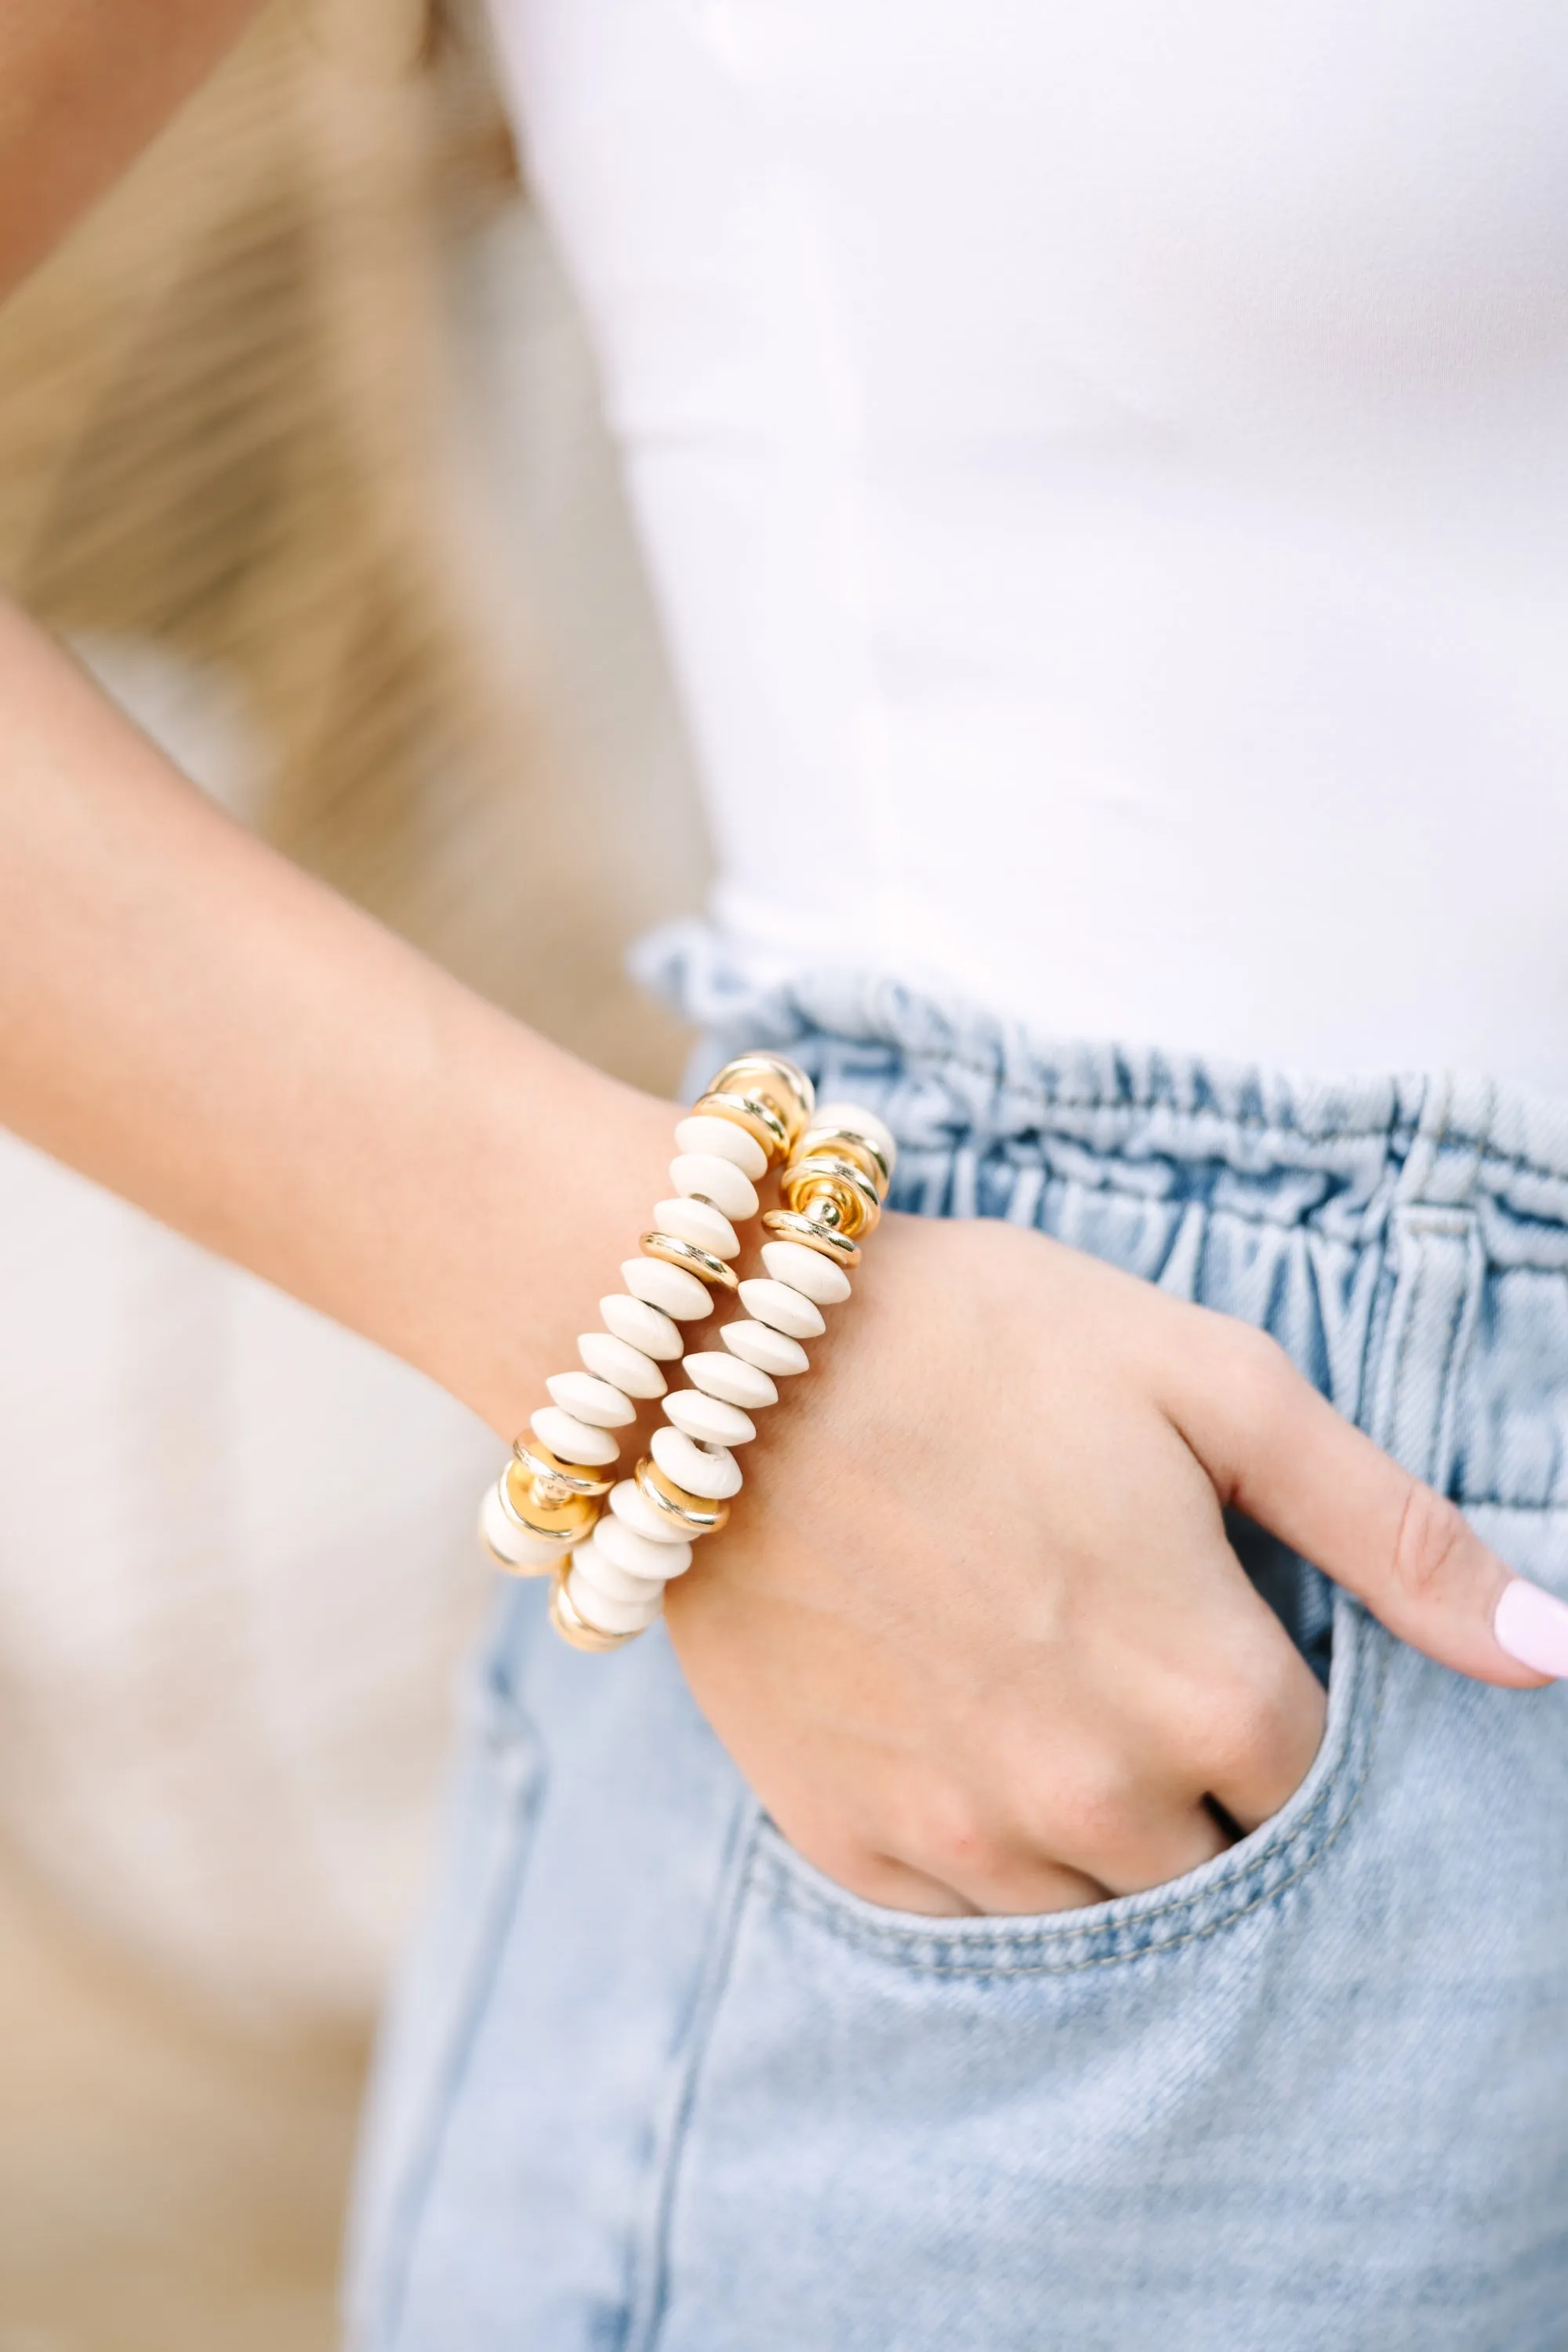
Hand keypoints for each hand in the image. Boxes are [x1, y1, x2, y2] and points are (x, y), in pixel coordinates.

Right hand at [662, 1212, 1543, 1917]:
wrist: (720, 1352)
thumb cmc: (976, 1337)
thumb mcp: (1209, 1382)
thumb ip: (1386, 1525)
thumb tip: (1550, 1649)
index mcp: (1204, 1688)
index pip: (1315, 1792)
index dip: (1282, 1711)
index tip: (1226, 1639)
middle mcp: (1093, 1796)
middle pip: (1215, 1869)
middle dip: (1201, 1783)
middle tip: (1130, 1663)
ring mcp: (960, 1831)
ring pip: (1097, 1912)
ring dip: (1100, 1829)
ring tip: (1047, 1698)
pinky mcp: (846, 1836)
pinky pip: (965, 1916)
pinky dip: (987, 1850)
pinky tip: (962, 1739)